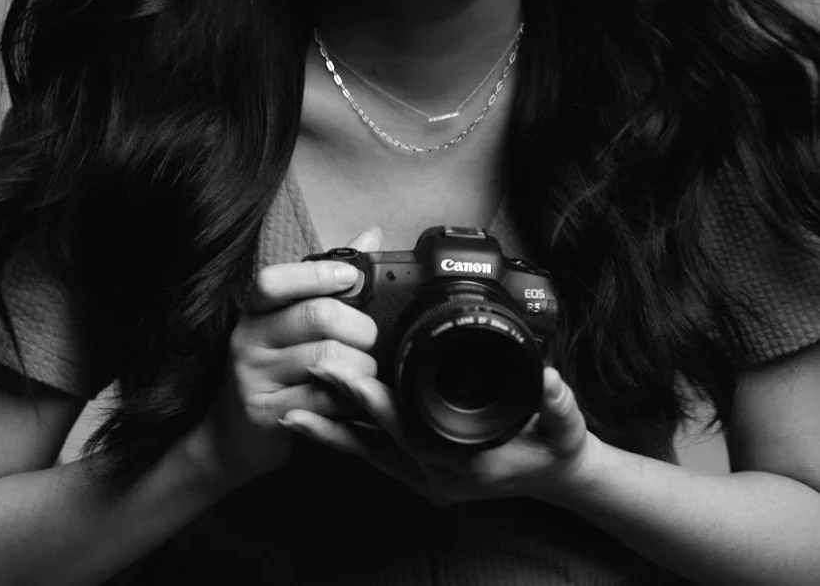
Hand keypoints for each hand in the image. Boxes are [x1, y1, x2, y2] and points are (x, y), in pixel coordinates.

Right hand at [187, 226, 382, 491]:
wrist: (231, 436)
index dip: (318, 274)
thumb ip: (329, 278)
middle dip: (359, 326)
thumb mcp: (289, 319)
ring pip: (327, 359)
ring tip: (366, 370)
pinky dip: (350, 396)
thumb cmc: (273, 366)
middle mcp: (248, 339)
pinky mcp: (267, 414)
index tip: (351, 277)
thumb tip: (371, 234)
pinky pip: (324, 398)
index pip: (275, 280)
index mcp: (254, 310)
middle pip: (316, 316)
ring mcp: (254, 377)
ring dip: (361, 365)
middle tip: (369, 339)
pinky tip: (355, 396)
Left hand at [278, 358, 600, 507]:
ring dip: (332, 433)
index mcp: (467, 462)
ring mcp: (428, 478)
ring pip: (370, 454)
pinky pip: (377, 457)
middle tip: (308, 375)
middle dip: (342, 410)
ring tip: (288, 412)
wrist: (562, 479)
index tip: (351, 378)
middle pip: (379, 441)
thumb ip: (558, 405)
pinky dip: (348, 441)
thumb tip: (551, 381)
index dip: (381, 406)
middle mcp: (440, 475)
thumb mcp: (566, 426)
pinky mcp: (421, 473)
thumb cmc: (559, 447)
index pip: (414, 431)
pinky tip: (320, 425)